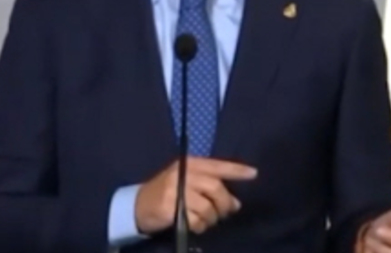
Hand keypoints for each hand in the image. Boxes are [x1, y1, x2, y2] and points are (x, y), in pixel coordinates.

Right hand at [134, 157, 256, 234]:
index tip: (254, 174)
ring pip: (207, 207)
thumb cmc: (166, 191)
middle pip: (215, 188)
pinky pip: (196, 220)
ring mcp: (175, 191)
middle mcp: (182, 174)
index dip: (236, 170)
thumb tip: (236, 203)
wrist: (136, 205)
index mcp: (189, 164)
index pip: (217, 165)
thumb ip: (210, 187)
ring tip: (206, 220)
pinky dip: (200, 226)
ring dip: (211, 218)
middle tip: (226, 212)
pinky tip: (195, 225)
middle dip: (225, 203)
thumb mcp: (186, 181)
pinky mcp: (169, 209)